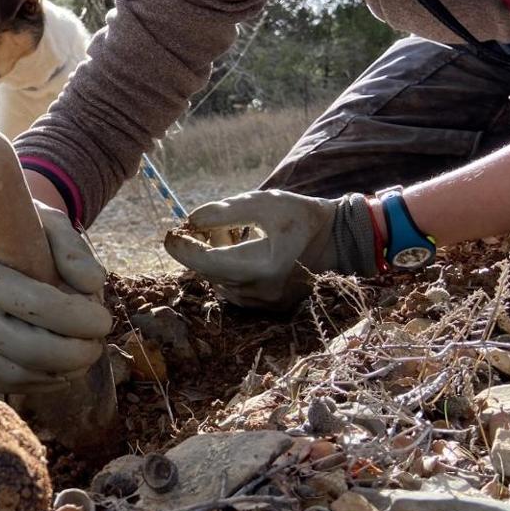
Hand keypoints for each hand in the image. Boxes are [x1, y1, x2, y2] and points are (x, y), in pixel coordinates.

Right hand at [0, 204, 112, 393]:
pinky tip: (61, 368)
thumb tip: (94, 285)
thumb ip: (72, 249)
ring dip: (64, 371)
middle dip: (78, 353)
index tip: (104, 319)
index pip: (41, 306)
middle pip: (32, 350)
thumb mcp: (41, 228)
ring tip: (84, 356)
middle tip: (97, 344)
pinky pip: (9, 385)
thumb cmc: (13, 247)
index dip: (83, 319)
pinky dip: (43, 382)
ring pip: (21, 374)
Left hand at [164, 190, 377, 308]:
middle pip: (209, 271)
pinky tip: (238, 248)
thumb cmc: (303, 217)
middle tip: (200, 223)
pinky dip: (226, 268)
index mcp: (263, 266)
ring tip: (228, 232)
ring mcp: (263, 304)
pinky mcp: (264, 307)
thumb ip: (227, 211)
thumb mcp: (267, 202)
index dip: (182, 248)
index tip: (169, 233)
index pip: (207, 262)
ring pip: (218, 281)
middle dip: (198, 247)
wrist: (340, 243)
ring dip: (213, 257)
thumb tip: (191, 219)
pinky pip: (232, 288)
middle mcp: (260, 292)